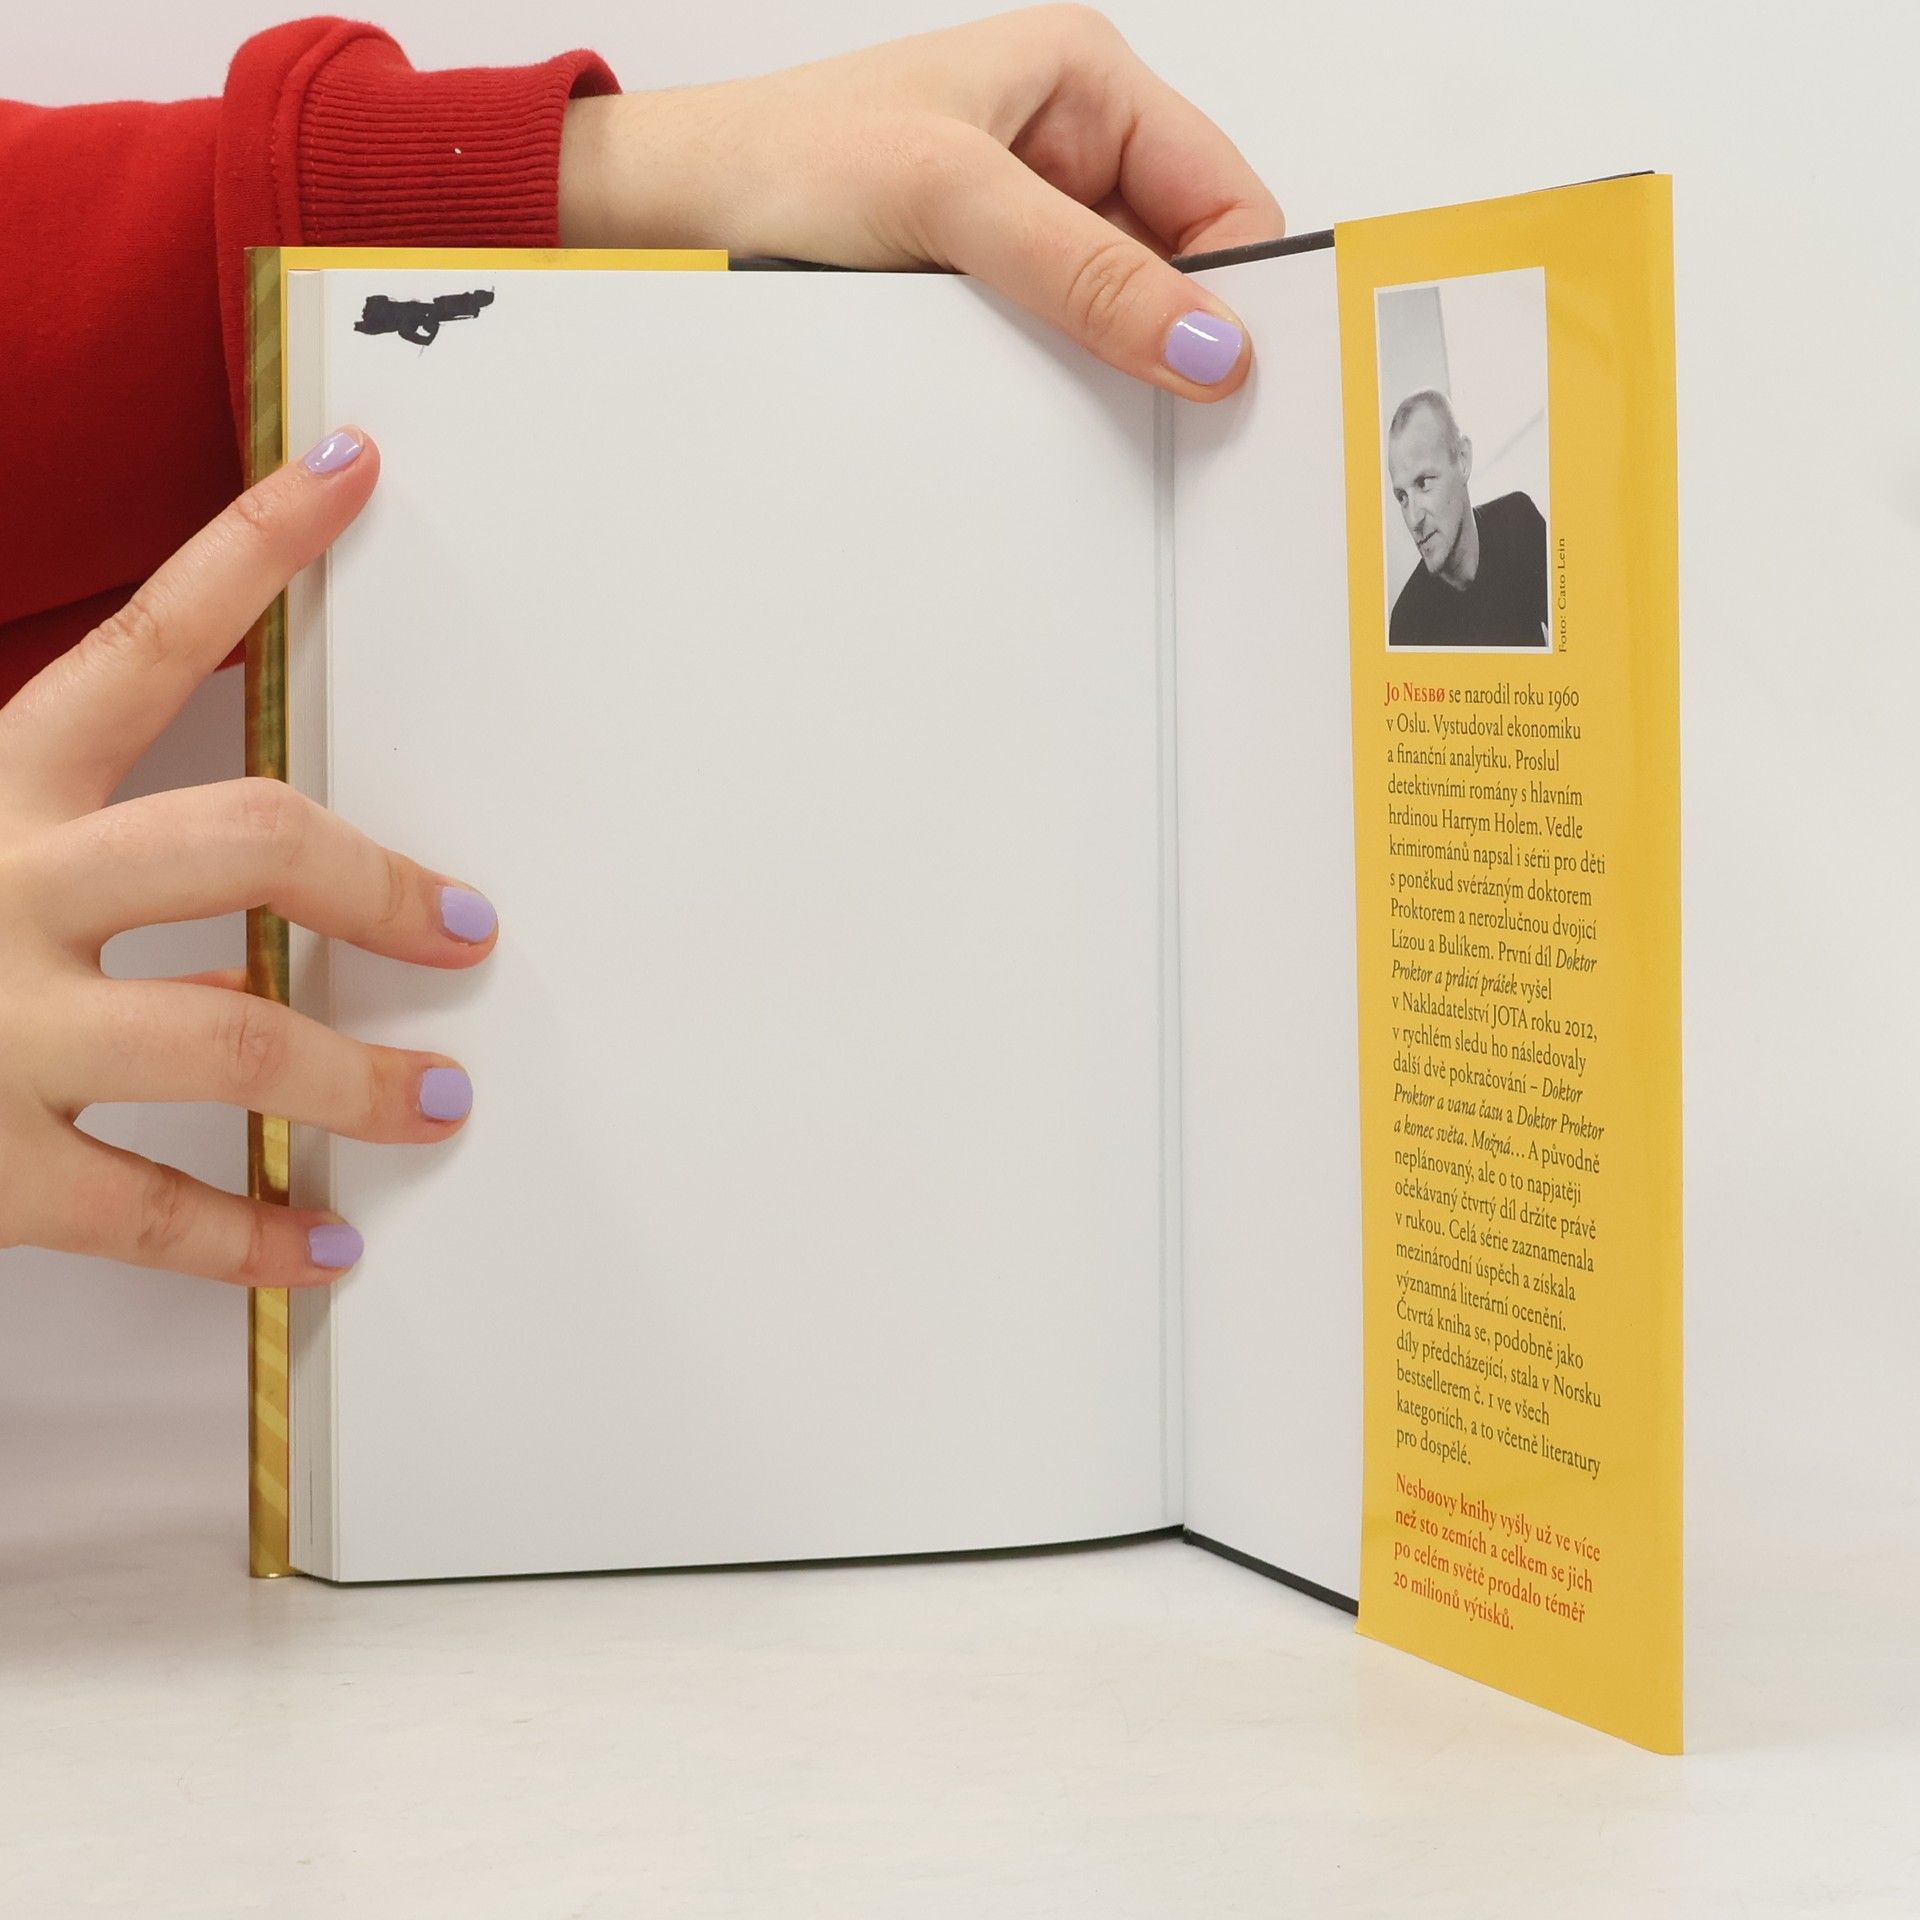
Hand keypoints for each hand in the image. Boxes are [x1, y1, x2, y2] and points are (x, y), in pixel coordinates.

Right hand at [0, 431, 496, 1287]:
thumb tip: (248, 901)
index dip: (253, 548)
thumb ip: (88, 851)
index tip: (350, 473)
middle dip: (374, 882)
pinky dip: (255, 1239)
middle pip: (241, 843)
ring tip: (437, 1101)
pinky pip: (155, 1210)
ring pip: (229, 1038)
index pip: (142, 640)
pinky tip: (326, 1244)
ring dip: (356, 1078)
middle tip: (463, 926)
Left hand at [559, 5, 1280, 398]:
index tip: (1234, 380)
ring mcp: (1029, 223)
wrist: (674, 213)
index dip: (1238, 289)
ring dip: (1112, 366)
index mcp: (1085, 82)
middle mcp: (1069, 148)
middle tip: (1173, 417)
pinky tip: (1040, 406)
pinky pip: (1061, 345)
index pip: (1222, 197)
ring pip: (1122, 315)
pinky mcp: (989, 287)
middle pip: (1181, 265)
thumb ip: (1084, 273)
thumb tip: (1207, 343)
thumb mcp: (949, 202)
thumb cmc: (783, 160)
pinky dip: (1063, 384)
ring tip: (1082, 404)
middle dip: (1176, 337)